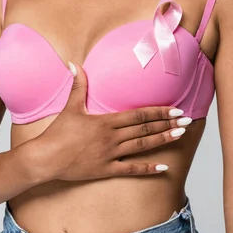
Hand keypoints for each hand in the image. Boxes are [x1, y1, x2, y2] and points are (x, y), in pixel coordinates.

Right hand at [30, 61, 191, 183]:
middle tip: (186, 121)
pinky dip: (148, 168)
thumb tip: (75, 63)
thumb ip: (78, 84)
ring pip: (142, 146)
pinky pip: (131, 169)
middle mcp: (112, 138)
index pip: (138, 114)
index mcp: (106, 121)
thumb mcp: (70, 106)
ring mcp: (110, 155)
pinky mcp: (106, 170)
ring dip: (162, 140)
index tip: (175, 109)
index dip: (159, 111)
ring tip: (180, 136)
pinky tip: (163, 167)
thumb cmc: (58, 132)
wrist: (46, 159)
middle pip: (145, 129)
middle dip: (167, 124)